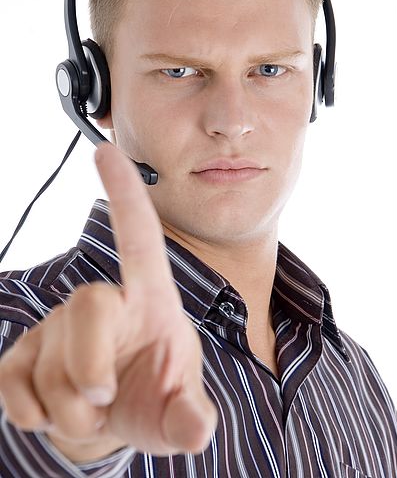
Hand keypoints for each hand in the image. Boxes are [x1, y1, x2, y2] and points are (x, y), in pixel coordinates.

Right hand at [0, 142, 216, 459]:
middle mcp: (103, 304)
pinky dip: (30, 411)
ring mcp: (58, 328)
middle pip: (87, 304)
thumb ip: (189, 421)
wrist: (114, 420)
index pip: (140, 238)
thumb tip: (196, 431)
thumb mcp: (180, 413)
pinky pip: (12, 382)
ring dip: (69, 406)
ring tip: (92, 409)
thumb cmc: (154, 398)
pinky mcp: (23, 356)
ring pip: (51, 361)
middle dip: (90, 364)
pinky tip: (52, 410)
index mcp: (149, 302)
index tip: (107, 148)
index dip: (125, 193)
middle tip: (103, 399)